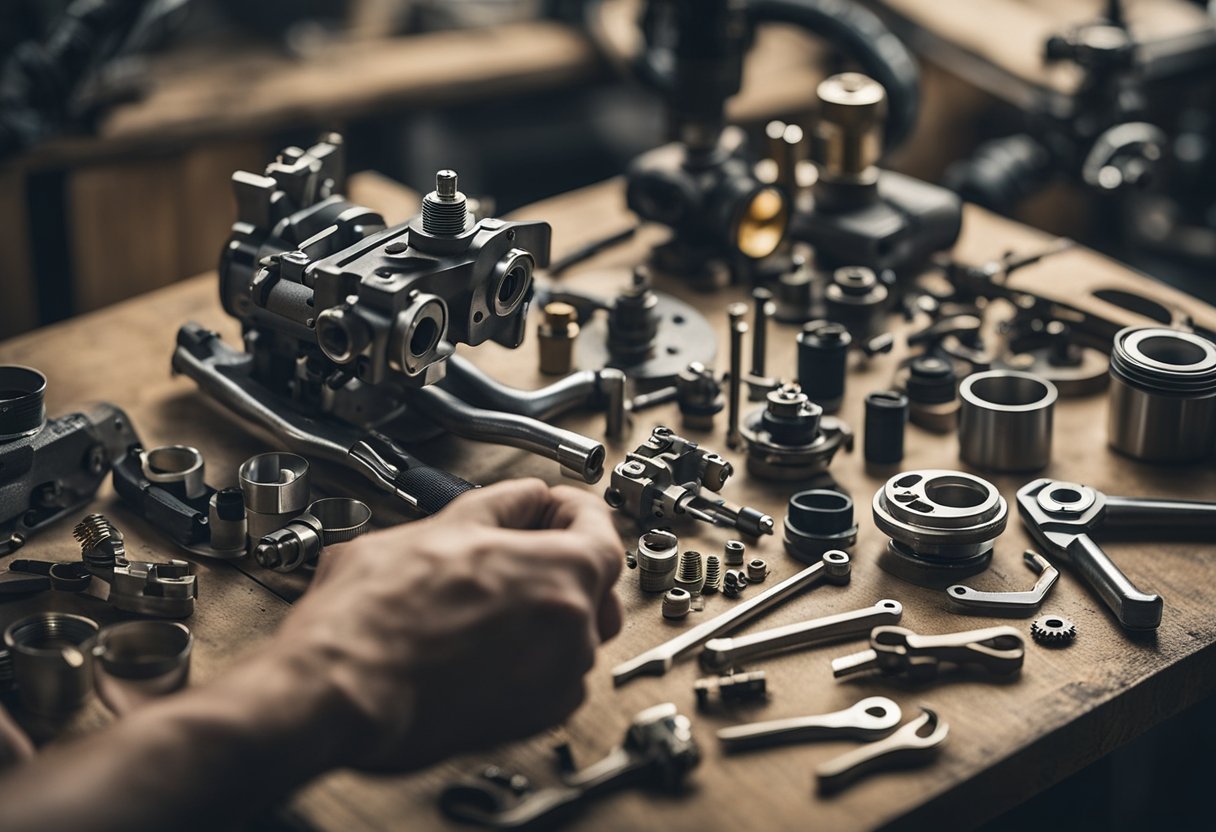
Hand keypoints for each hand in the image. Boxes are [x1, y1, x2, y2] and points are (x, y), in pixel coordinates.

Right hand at [273, 478, 623, 771]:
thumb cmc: (378, 615)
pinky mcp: (530, 719)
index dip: (574, 509)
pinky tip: (486, 639)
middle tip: (522, 546)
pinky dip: (533, 655)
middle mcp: (572, 630)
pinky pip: (553, 677)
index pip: (602, 529)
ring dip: (546, 608)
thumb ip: (499, 507)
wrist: (342, 689)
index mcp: (561, 573)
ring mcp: (555, 681)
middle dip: (565, 558)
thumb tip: (520, 497)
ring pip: (574, 633)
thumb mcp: (442, 526)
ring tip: (492, 594)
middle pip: (595, 583)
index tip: (551, 507)